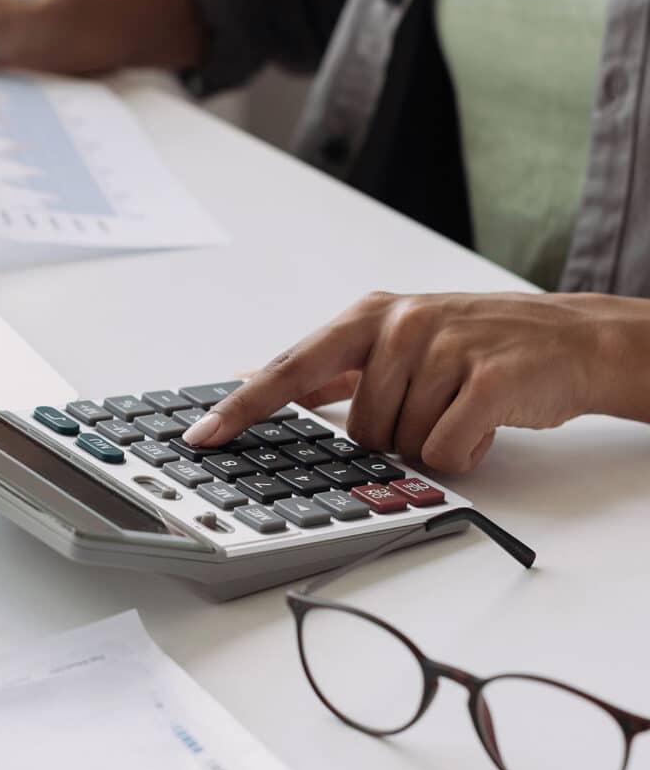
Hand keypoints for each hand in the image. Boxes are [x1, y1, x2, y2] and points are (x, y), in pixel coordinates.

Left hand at [182, 291, 649, 473]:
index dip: (243, 406)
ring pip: (402, 444)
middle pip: (357, 428)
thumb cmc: (470, 343)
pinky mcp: (488, 379)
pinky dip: (465, 452)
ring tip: (458, 406)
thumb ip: (326, 365)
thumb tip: (254, 376)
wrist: (566, 338)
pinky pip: (447, 450)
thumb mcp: (392, 339)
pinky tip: (482, 420)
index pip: (290, 368)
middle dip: (392, 435)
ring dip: (431, 442)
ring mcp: (444, 348)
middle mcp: (399, 325)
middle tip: (430, 404)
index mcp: (366, 317)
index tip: (202, 435)